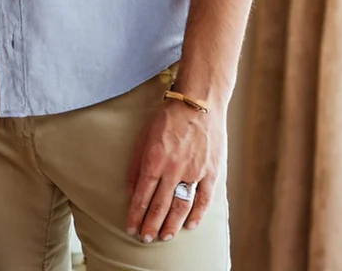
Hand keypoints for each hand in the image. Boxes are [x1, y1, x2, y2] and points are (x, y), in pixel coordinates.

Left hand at [125, 100, 224, 243]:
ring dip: (172, 224)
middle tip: (145, 238)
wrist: (197, 103)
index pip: (142, 195)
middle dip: (151, 224)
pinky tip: (189, 225)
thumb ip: (137, 165)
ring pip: (182, 206)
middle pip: (161, 205)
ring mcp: (194, 171)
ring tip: (164, 236)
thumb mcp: (144, 137)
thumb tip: (132, 191)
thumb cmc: (167, 118)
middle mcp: (174, 168)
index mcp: (154, 159)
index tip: (130, 227)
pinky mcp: (211, 172)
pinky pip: (204, 199)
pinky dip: (196, 215)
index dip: (136, 214)